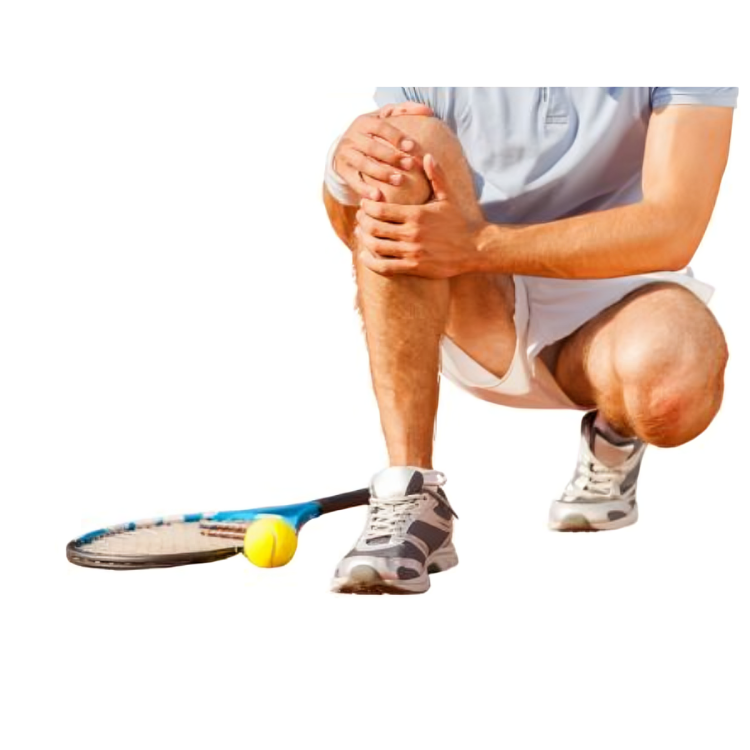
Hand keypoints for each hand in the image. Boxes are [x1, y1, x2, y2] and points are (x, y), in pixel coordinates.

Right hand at [333, 102, 433, 200]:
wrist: (344, 148)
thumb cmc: (372, 132)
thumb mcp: (384, 117)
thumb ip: (406, 110)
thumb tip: (428, 110)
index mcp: (363, 122)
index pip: (380, 127)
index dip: (396, 137)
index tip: (412, 147)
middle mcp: (351, 137)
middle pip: (372, 147)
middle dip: (392, 156)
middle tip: (410, 165)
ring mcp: (345, 154)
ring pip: (363, 164)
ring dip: (382, 173)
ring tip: (399, 180)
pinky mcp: (342, 170)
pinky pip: (353, 181)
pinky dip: (364, 189)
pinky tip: (378, 197)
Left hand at [356, 154, 485, 278]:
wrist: (474, 248)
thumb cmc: (458, 221)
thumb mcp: (448, 196)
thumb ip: (436, 176)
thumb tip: (426, 156)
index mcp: (416, 214)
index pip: (380, 209)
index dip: (366, 207)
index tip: (364, 205)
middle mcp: (412, 233)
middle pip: (374, 227)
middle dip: (362, 222)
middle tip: (359, 218)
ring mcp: (412, 252)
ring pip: (376, 246)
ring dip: (363, 240)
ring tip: (361, 234)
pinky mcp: (414, 267)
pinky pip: (384, 266)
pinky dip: (370, 261)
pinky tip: (364, 255)